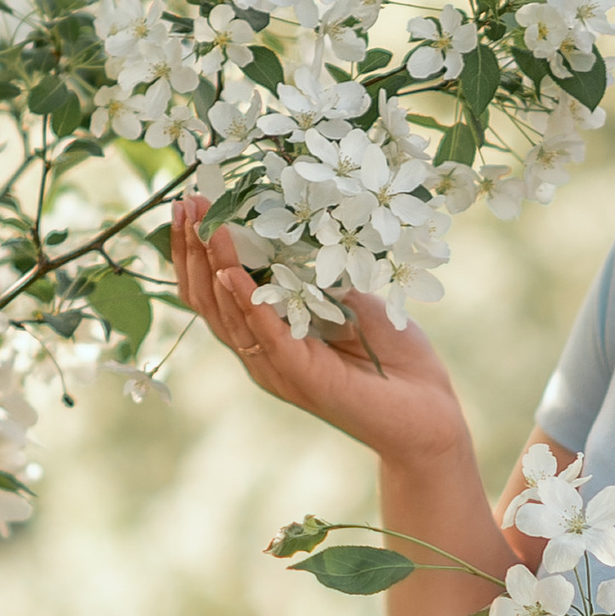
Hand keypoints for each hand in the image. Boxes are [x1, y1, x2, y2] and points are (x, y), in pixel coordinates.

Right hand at [171, 202, 471, 466]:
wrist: (430, 414)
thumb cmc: (392, 357)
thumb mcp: (348, 300)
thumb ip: (315, 274)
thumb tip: (293, 227)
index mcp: (267, 336)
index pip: (215, 291)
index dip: (197, 250)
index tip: (190, 201)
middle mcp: (262, 355)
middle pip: (208, 301)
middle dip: (192, 250)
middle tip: (184, 203)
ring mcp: (278, 368)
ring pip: (228, 317)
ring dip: (213, 265)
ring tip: (204, 224)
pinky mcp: (302, 378)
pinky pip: (267, 337)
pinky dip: (248, 303)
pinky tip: (232, 273)